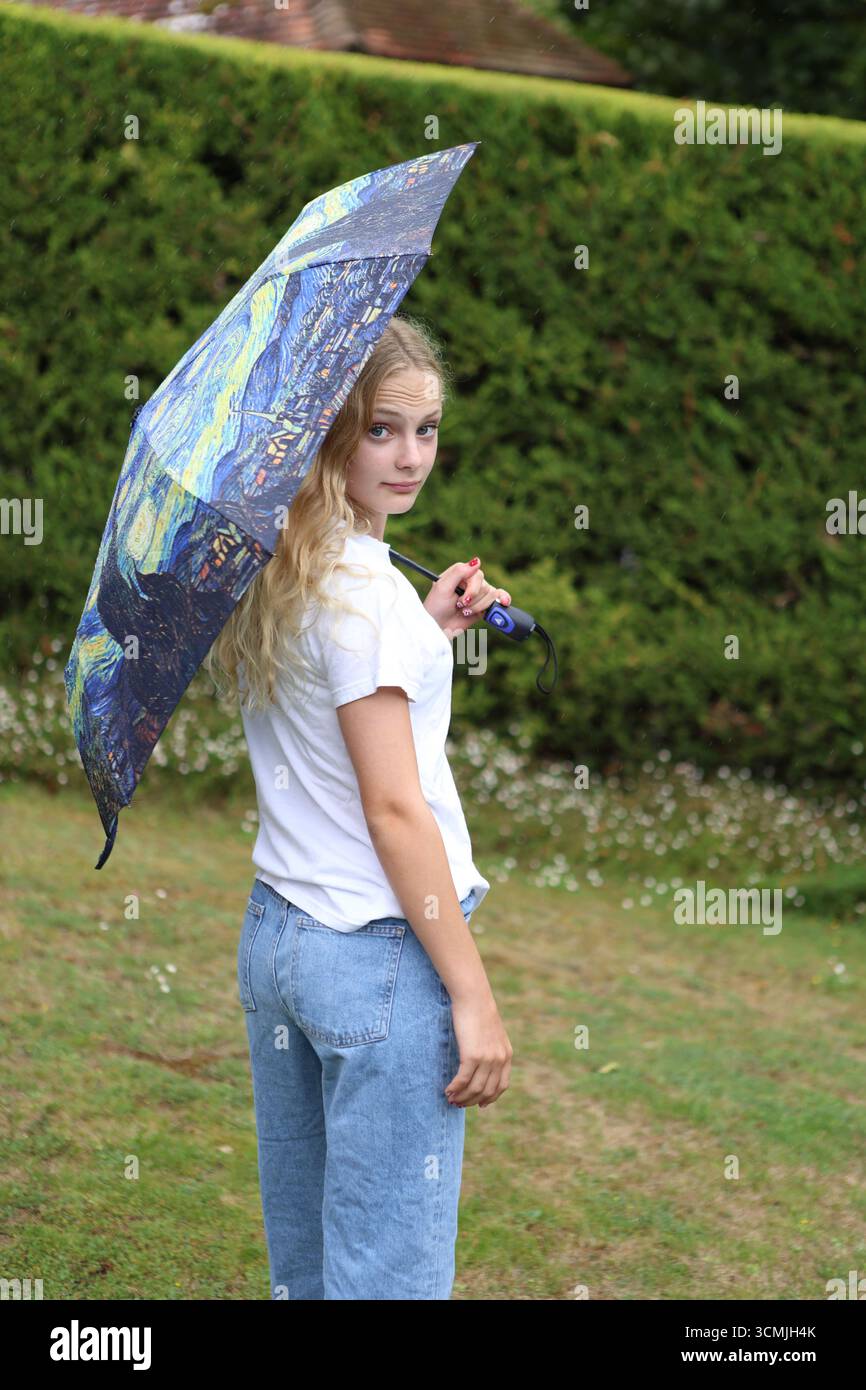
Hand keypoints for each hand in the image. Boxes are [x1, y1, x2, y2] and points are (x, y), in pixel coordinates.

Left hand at [422, 558, 511, 640]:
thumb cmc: (436, 607)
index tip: (463, 601)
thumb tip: (477, 561)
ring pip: (491, 595)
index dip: (473, 589)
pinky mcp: (484, 605)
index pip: (477, 575)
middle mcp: (471, 581)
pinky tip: (505, 602)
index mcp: (461, 573)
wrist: (438, 628)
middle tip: (460, 607)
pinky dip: (503, 600)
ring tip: (464, 612)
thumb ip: (459, 572)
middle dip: (473, 601)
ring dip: (477, 607)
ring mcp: (478, 594)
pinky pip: (499, 599)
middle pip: (486, 586)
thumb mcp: (442, 587)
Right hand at [445, 991, 512, 1108]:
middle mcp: (499, 1060)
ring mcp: (487, 1059)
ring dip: (461, 1097)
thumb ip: (491, 1049)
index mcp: (506, 1055)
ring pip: (474, 1089)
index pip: (501, 1086)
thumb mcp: (492, 1033)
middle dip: (471, 1101)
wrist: (474, 997)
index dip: (490, 1098)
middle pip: (486, 1091)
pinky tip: (447, 1090)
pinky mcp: (472, 1056)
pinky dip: (454, 1089)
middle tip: (458, 1104)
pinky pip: (463, 1080)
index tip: (479, 1105)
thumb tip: (482, 1063)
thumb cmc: (478, 1012)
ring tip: (450, 1099)